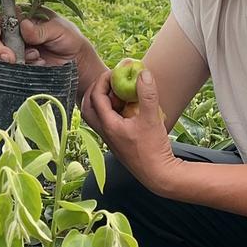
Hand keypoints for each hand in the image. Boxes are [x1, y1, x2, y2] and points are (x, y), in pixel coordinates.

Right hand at [0, 8, 88, 65]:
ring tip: (33, 58)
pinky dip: (22, 67)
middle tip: (9, 57)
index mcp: (23, 16)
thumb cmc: (70, 39)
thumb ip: (41, 29)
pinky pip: (10, 67)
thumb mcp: (59, 29)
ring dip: (9, 58)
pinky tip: (39, 63)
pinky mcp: (20, 64)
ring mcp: (17, 49)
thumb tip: (24, 26)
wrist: (78, 63)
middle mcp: (16, 32)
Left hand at [81, 65, 176, 194]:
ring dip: (104, 101)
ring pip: (97, 115)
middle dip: (96, 90)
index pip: (96, 97)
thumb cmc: (153, 149)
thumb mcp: (152, 119)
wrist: (158, 174)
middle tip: (110, 81)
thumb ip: (147, 94)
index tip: (115, 72)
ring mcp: (111, 139)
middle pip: (88, 106)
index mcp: (108, 125)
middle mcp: (105, 132)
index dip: (103, 81)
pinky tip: (129, 108)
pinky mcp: (118, 142)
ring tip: (120, 93)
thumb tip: (143, 73)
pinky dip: (112, 110)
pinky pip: (108, 122)